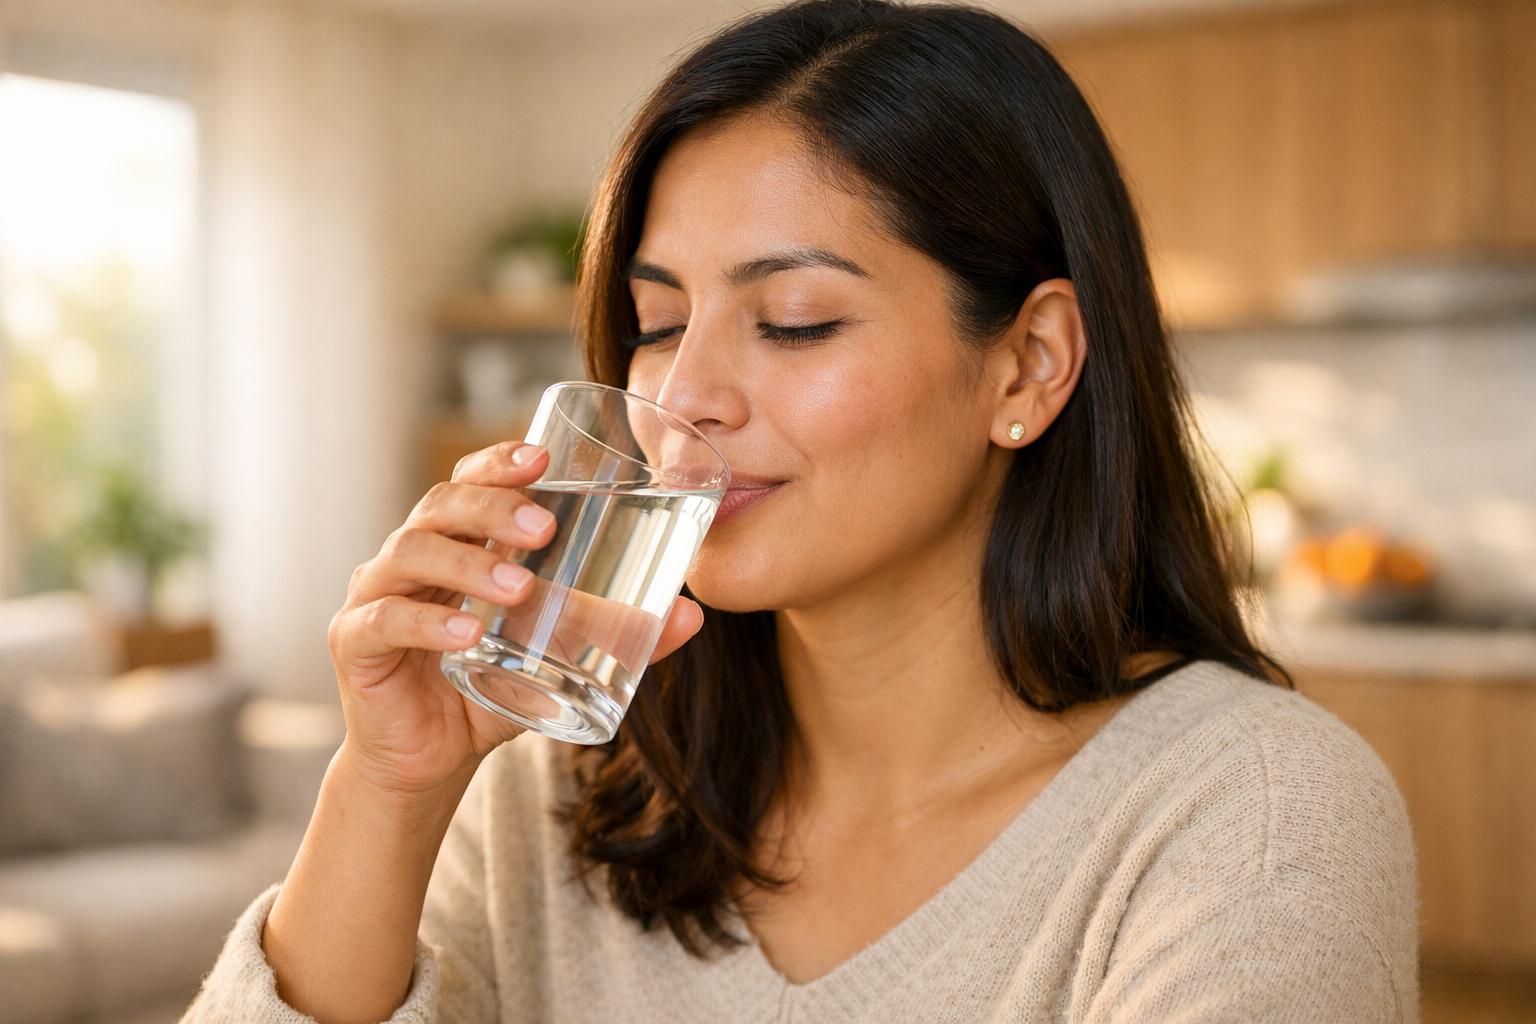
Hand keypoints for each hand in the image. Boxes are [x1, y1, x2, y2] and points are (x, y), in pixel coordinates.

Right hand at [327, 441, 705, 793]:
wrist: (433, 760)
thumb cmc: (492, 689)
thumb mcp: (559, 657)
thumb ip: (616, 634)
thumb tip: (691, 615)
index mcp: (456, 542)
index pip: (469, 481)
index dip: (499, 463)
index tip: (542, 460)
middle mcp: (411, 556)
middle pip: (440, 506)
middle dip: (492, 508)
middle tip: (542, 528)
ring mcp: (375, 594)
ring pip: (410, 552)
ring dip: (468, 564)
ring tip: (519, 588)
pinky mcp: (356, 642)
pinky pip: (384, 619)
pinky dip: (426, 622)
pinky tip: (466, 635)